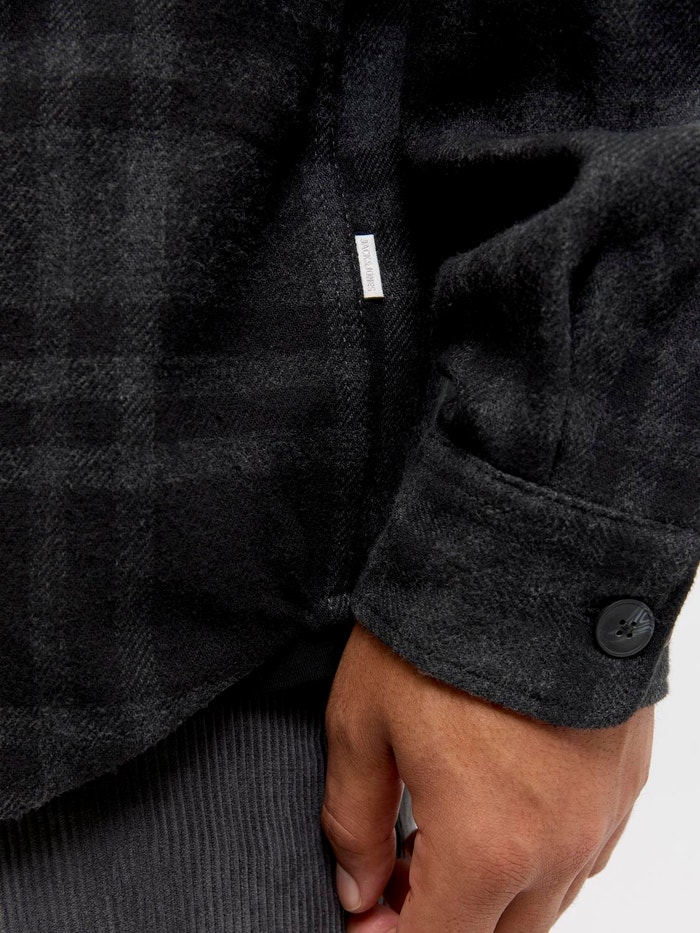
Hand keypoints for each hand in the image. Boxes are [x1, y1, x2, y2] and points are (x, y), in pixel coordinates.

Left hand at [320, 620, 653, 931]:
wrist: (532, 555)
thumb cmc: (442, 630)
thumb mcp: (364, 721)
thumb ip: (353, 822)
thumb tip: (359, 892)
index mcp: (486, 846)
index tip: (365, 920)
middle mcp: (557, 848)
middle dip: (441, 923)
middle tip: (397, 877)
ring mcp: (600, 817)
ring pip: (545, 902)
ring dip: (492, 893)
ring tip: (443, 834)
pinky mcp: (623, 781)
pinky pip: (581, 853)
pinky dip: (537, 856)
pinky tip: (500, 806)